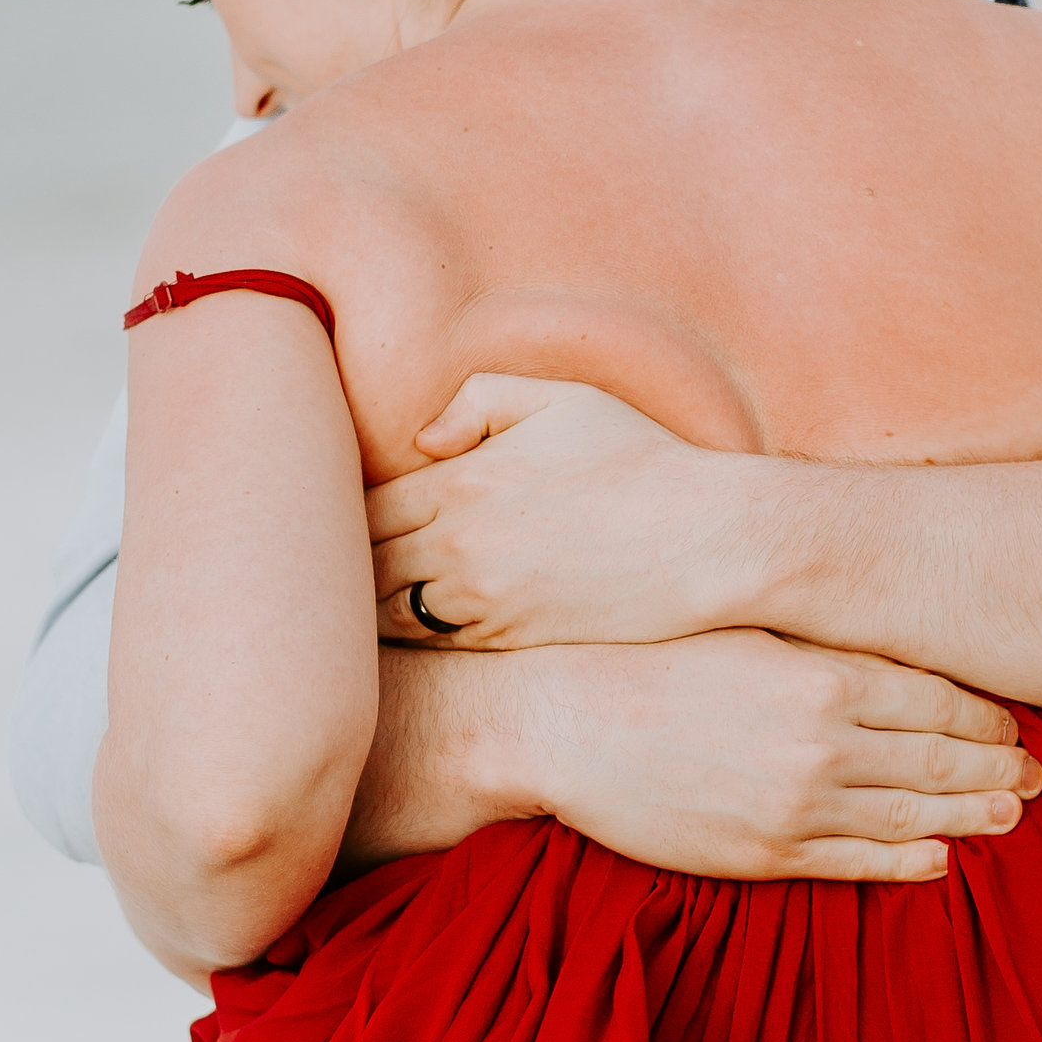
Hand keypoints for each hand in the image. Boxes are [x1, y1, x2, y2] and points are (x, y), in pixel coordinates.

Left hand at [367, 374, 757, 649]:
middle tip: (337, 561)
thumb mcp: (564, 399)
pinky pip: (428, 642)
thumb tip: (422, 442)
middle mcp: (459, 543)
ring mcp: (481, 598)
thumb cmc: (640, 460)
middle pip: (363, 560)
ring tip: (361, 596)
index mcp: (463, 477)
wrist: (704, 540)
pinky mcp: (506, 638)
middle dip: (345, 559)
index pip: (364, 504)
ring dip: (368, 601)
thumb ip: (479, 399)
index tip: (347, 513)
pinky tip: (411, 620)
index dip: (346, 511)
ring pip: (384, 610)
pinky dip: (409, 632)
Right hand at [503, 630, 1041, 882]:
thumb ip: (828, 646)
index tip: (1013, 723)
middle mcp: (823, 745)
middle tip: (1037, 776)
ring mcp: (797, 806)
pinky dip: (910, 863)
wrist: (565, 722)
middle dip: (997, 768)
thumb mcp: (750, 631)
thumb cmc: (654, 660)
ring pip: (914, 818)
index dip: (985, 718)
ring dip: (972, 816)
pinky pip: (858, 864)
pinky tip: (943, 859)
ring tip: (1012, 816)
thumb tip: (900, 650)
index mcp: (824, 678)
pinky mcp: (765, 855)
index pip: (936, 701)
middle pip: (940, 762)